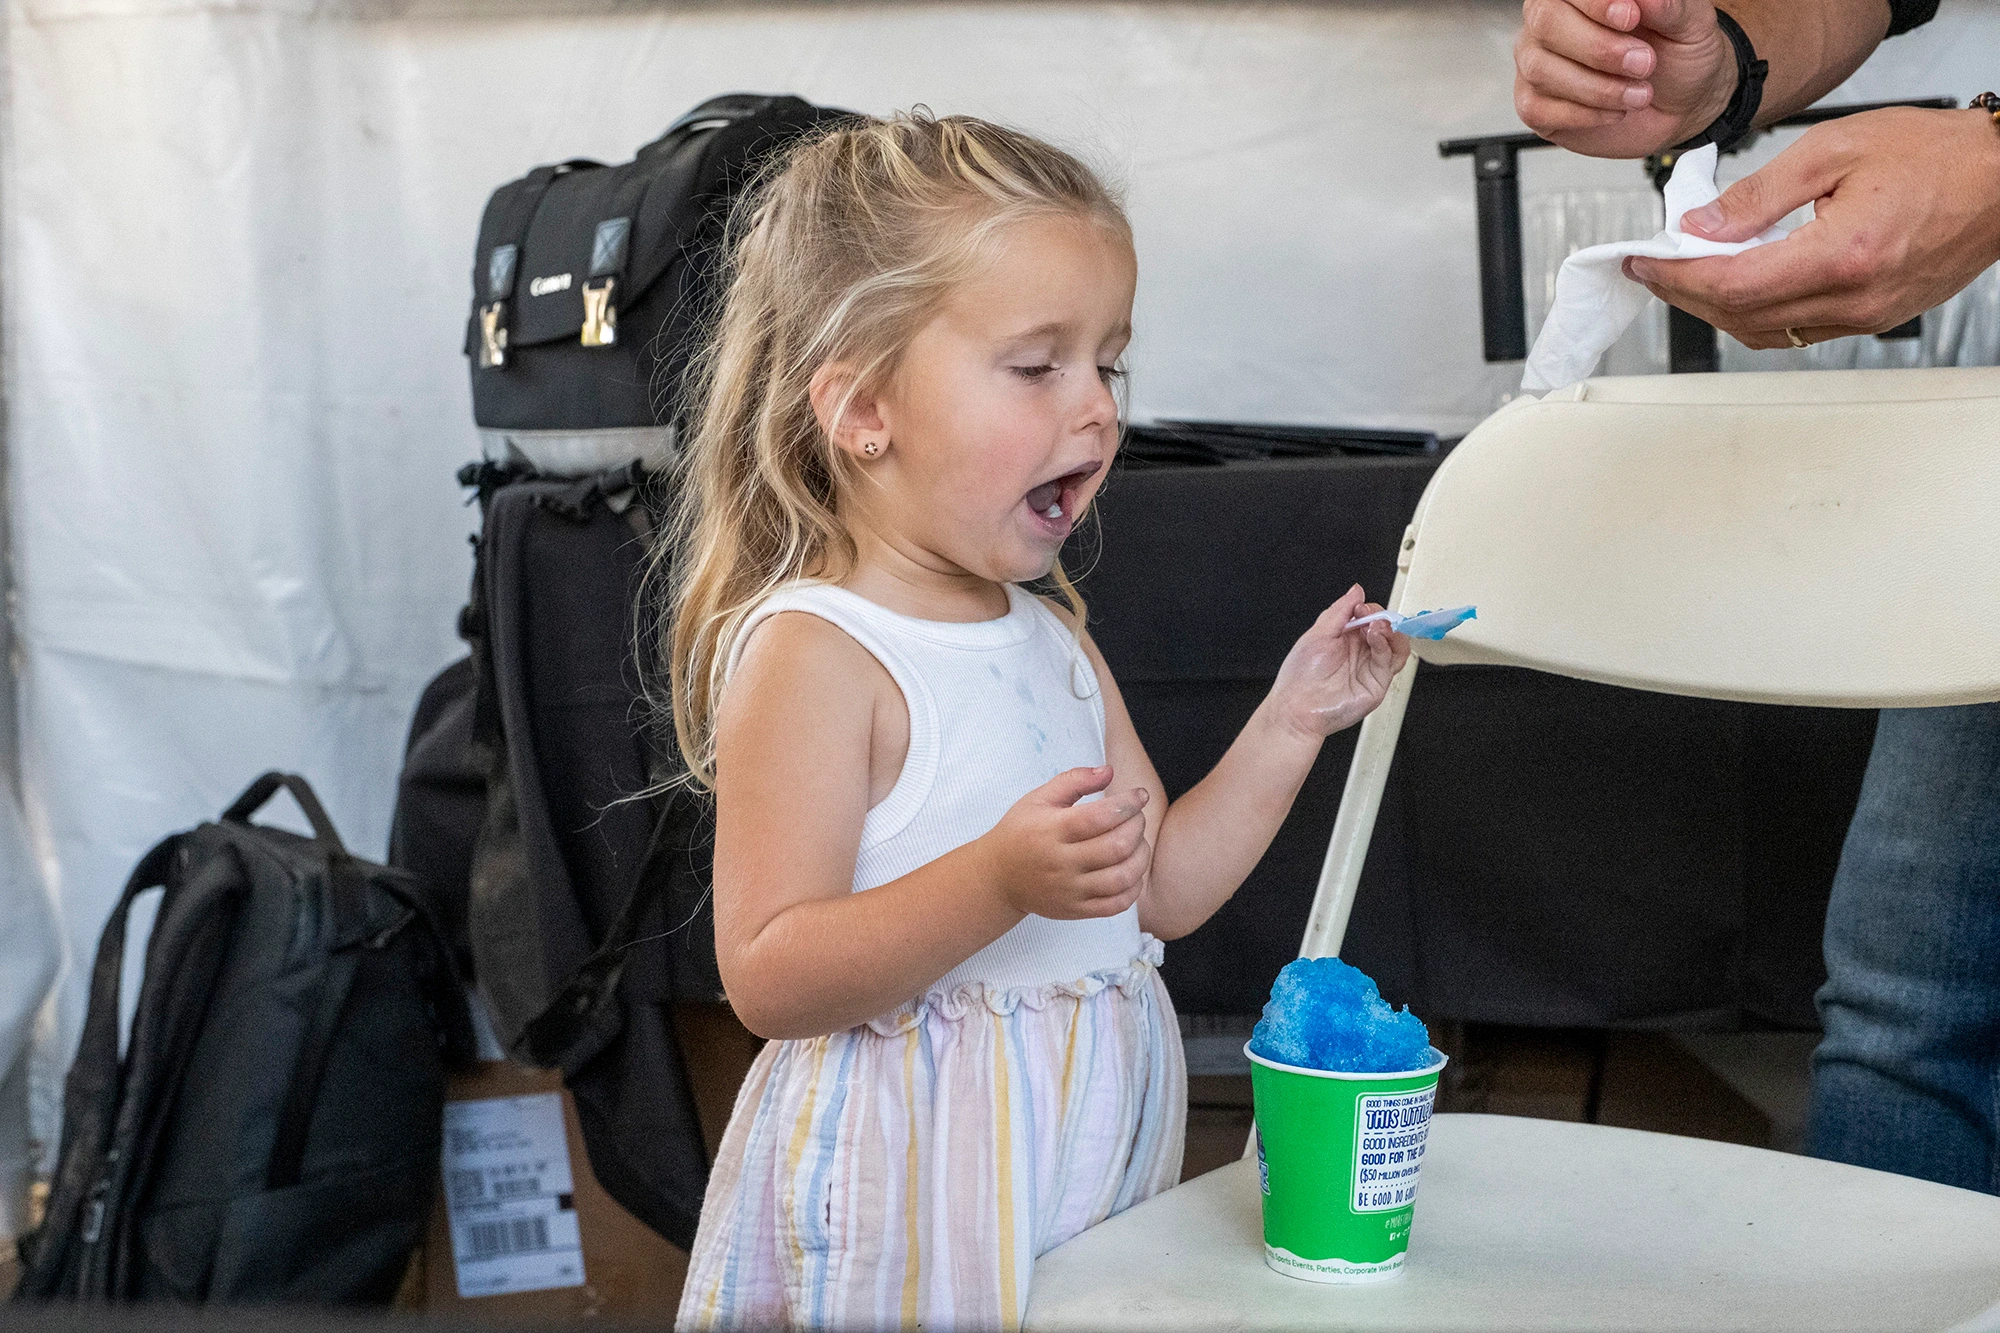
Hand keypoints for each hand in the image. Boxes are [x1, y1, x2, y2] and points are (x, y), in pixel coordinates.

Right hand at [976, 766, 1151, 920]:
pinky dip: (1133, 888)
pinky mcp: (1075, 910)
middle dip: (1137, 827)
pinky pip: (1116, 904)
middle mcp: (1061, 862)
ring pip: (1121, 878)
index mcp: (1052, 830)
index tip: (1140, 795)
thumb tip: (1109, 771)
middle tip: (1137, 817)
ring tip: (1138, 843)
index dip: (1128, 804)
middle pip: (1116, 847)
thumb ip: (1074, 780)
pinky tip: (1132, 871)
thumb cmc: (1020, 832)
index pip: (1100, 817)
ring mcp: (1069, 890)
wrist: (997, 877)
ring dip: (1140, 857)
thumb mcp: (1039, 798)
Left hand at [1266, 585, 1411, 742]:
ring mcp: (1370, 668)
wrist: (1297, 707)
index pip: (1370, 617)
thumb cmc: (1300, 675)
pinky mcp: (1377, 683)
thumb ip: (1339, 610)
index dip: (1370, 609)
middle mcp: (1360, 653)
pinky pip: (1390, 662)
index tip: (1360, 607)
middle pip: (1387, 630)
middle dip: (1382, 618)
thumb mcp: (1318, 633)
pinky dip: (1385, 645)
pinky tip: (1374, 637)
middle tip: (1369, 616)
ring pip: (1396, 645)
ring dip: (1390, 631)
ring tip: (1375, 626)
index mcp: (1346, 638)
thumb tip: (1356, 590)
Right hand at [1515, 0, 1733, 157]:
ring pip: (1541, 69)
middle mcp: (1551, 21)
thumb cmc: (1678, 55)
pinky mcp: (1534, 106)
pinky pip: (1539, 109)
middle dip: (1597, 47)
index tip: (1631, 17)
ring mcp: (1537, 63)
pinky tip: (1615, 111)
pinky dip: (1584, 114)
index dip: (1596, 4)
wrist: (1680, 105)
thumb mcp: (1691, 24)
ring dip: (1596, 87)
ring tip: (1639, 94)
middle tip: (1643, 63)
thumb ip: (1669, 6)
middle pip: (1546, 23)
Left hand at [1623, 107, 1999, 347]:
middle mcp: (1855, 298)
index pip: (1732, 283)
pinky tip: (1740, 282)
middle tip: (1655, 267)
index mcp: (1843, 255)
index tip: (1644, 262)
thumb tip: (1701, 226)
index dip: (1677, 277)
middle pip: (1740, 316)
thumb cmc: (1939, 154)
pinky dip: (1757, 311)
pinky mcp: (1874, 319)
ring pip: (1765, 332)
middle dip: (1686, 293)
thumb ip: (1759, 194)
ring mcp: (1867, 316)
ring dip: (1717, 307)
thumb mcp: (1835, 149)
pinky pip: (1797, 330)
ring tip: (1688, 273)